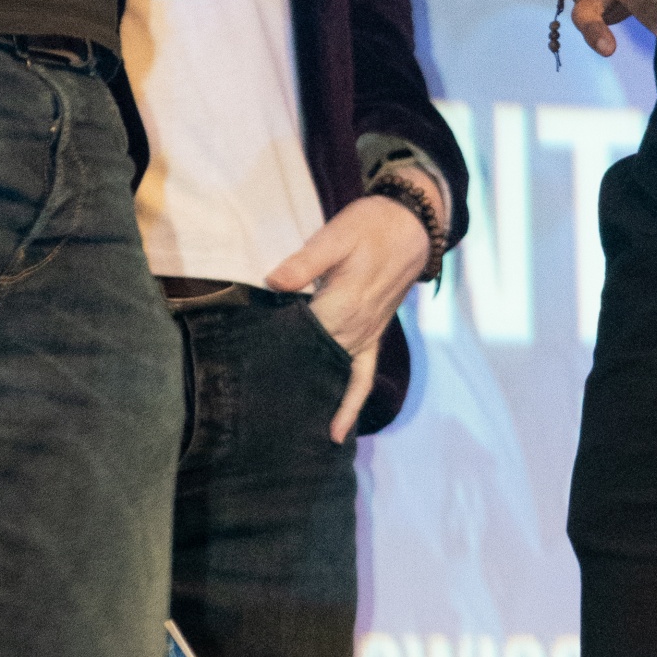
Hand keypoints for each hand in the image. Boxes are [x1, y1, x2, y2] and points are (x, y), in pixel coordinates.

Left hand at [268, 194, 436, 440]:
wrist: (410, 226)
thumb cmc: (369, 227)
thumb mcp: (335, 235)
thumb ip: (304, 263)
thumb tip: (272, 283)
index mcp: (342, 305)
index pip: (300, 336)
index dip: (273, 348)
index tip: (246, 364)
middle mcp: (355, 328)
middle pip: (314, 360)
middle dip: (287, 377)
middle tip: (252, 401)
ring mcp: (366, 336)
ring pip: (335, 373)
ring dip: (314, 395)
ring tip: (283, 423)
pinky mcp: (374, 337)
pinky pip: (363, 377)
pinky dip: (351, 403)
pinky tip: (337, 430)